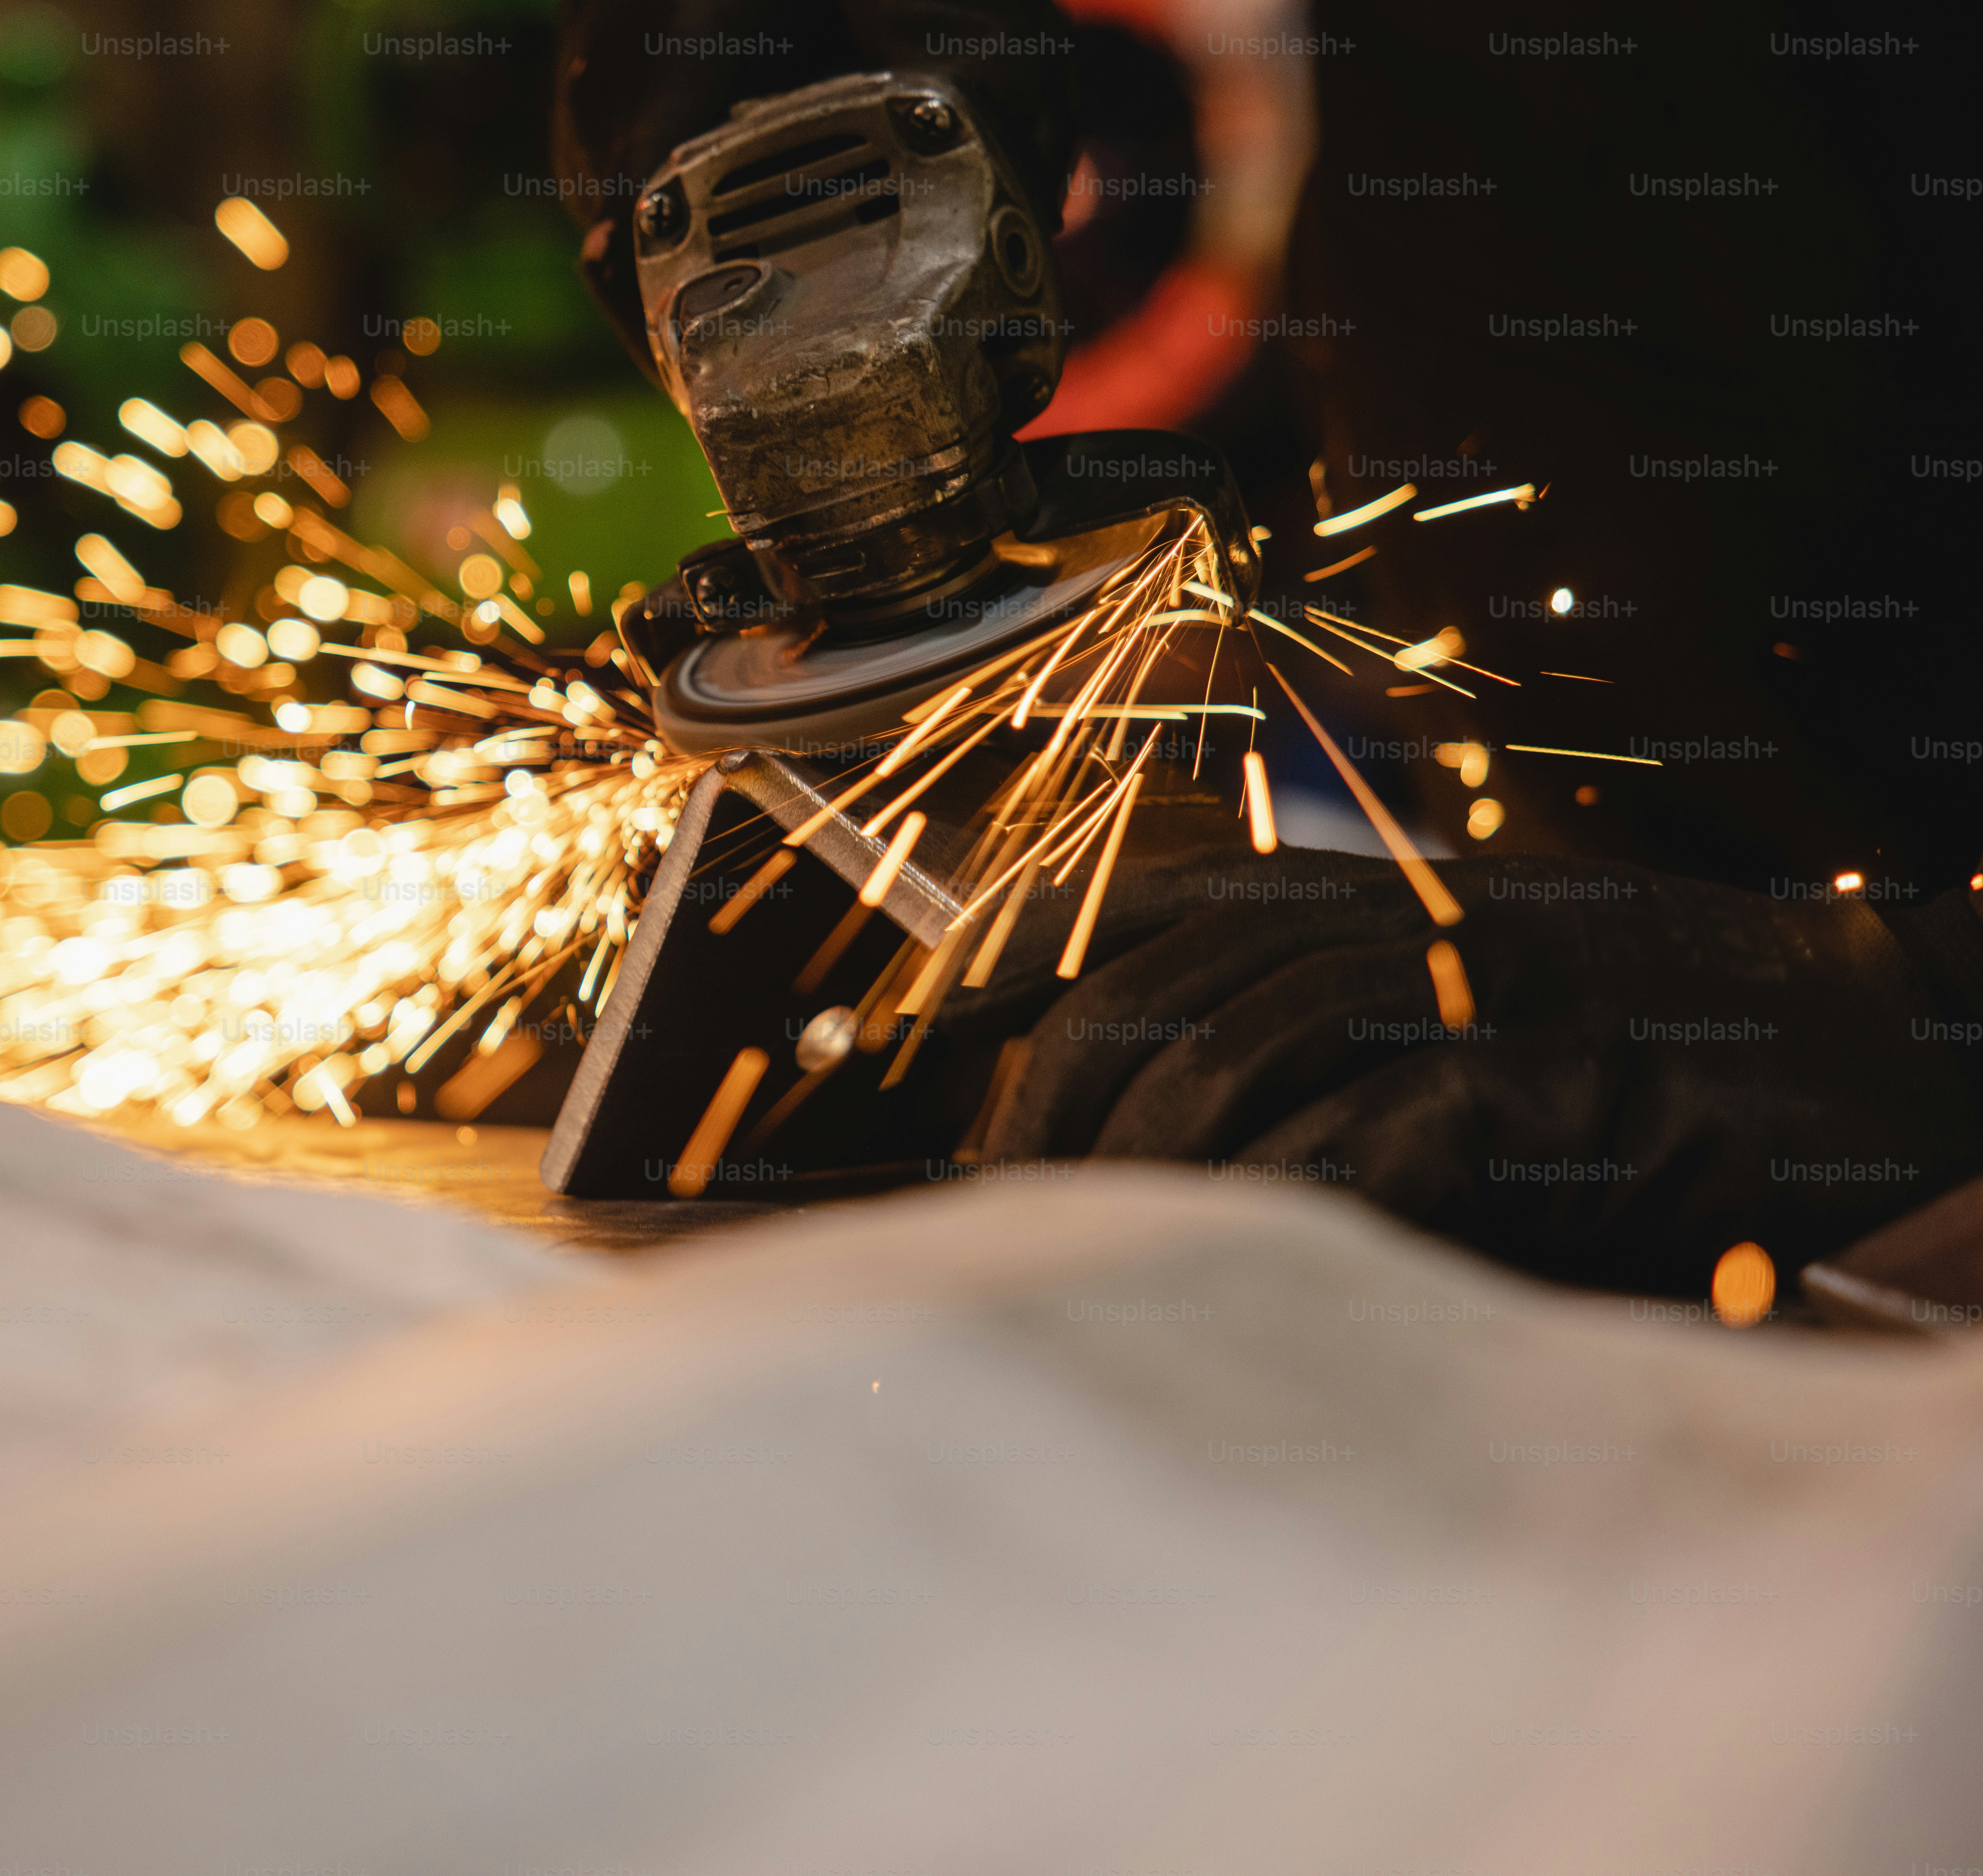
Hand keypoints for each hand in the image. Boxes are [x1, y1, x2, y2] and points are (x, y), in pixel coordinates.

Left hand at [946, 847, 1982, 1292]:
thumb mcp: (1455, 1001)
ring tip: (1085, 1230)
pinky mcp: (1576, 1081)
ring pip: (1257, 1045)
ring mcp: (1500, 991)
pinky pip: (1393, 1121)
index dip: (1030, 949)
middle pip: (1176, 979)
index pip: (1158, 897)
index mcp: (1387, 886)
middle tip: (997, 1180)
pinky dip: (1302, 1179)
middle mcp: (1424, 917)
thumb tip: (1131, 1089)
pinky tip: (1247, 1243)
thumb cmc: (1636, 1048)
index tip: (931, 1019)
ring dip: (1151, 1148)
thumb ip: (1315, 1017)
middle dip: (1059, 1082)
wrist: (1859, 1040)